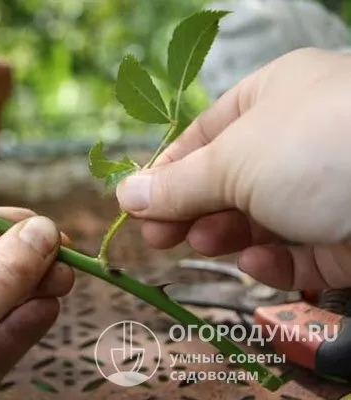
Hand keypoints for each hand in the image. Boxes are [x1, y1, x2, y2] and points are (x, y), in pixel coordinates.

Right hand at [116, 48, 350, 289]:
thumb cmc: (320, 149)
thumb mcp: (233, 160)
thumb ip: (177, 184)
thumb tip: (124, 194)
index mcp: (272, 98)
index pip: (202, 137)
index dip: (165, 173)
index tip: (135, 207)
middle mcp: (297, 140)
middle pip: (226, 181)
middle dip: (190, 210)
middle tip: (157, 238)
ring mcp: (323, 189)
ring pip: (256, 219)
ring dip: (225, 235)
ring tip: (205, 244)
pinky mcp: (345, 236)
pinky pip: (294, 249)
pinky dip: (272, 259)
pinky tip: (258, 260)